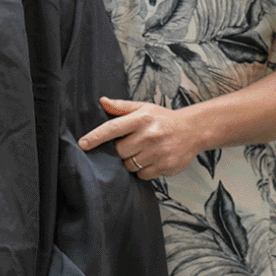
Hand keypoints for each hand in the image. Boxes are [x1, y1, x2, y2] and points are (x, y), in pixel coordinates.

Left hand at [77, 97, 202, 178]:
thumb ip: (121, 107)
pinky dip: (142, 169)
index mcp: (141, 119)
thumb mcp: (143, 108)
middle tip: (131, 143)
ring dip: (130, 160)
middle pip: (119, 150)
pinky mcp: (166, 166)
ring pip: (129, 165)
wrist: (193, 130)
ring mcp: (158, 152)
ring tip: (142, 150)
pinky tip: (150, 159)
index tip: (82, 144)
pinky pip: (142, 174)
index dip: (95, 137)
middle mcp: (149, 136)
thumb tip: (102, 102)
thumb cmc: (163, 119)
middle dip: (120, 149)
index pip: (112, 128)